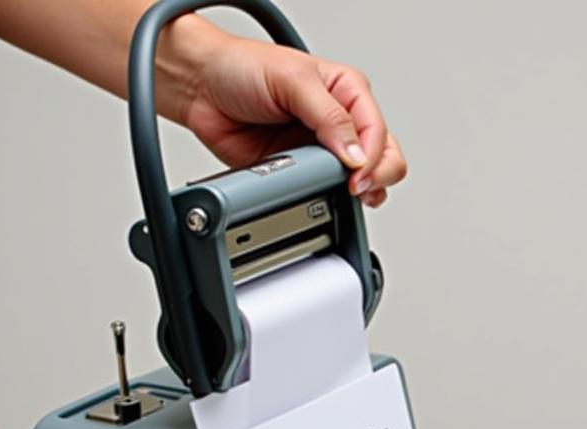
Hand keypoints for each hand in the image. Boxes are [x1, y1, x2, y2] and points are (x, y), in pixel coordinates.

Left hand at [181, 36, 406, 208]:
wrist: (202, 90)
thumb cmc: (242, 69)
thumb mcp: (292, 80)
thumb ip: (328, 117)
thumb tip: (355, 154)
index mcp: (348, 92)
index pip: (379, 132)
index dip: (372, 159)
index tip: (353, 176)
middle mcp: (341, 122)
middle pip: (384, 158)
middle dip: (375, 177)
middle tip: (353, 188)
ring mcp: (324, 150)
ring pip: (365, 181)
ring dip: (361, 193)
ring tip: (345, 196)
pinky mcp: (304, 172)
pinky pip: (329, 194)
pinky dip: (332, 201)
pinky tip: (326, 199)